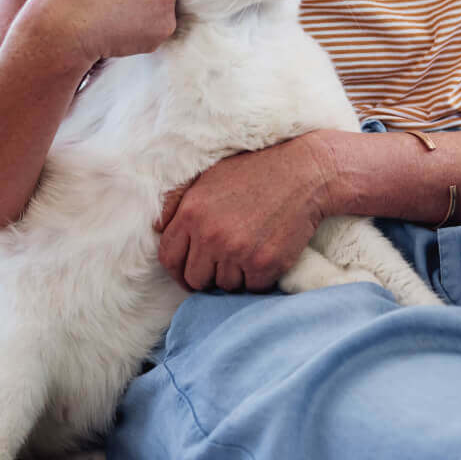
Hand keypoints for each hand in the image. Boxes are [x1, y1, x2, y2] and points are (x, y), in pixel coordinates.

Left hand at [156, 133, 336, 291]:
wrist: (305, 172)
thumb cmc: (256, 171)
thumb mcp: (209, 176)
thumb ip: (178, 202)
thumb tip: (156, 228)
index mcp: (191, 213)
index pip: (168, 258)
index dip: (178, 268)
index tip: (191, 270)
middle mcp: (210, 235)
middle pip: (195, 279)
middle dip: (208, 274)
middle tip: (225, 260)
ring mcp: (237, 252)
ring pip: (224, 286)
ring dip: (236, 275)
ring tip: (250, 250)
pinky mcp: (264, 264)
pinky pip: (252, 288)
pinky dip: (259, 278)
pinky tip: (266, 254)